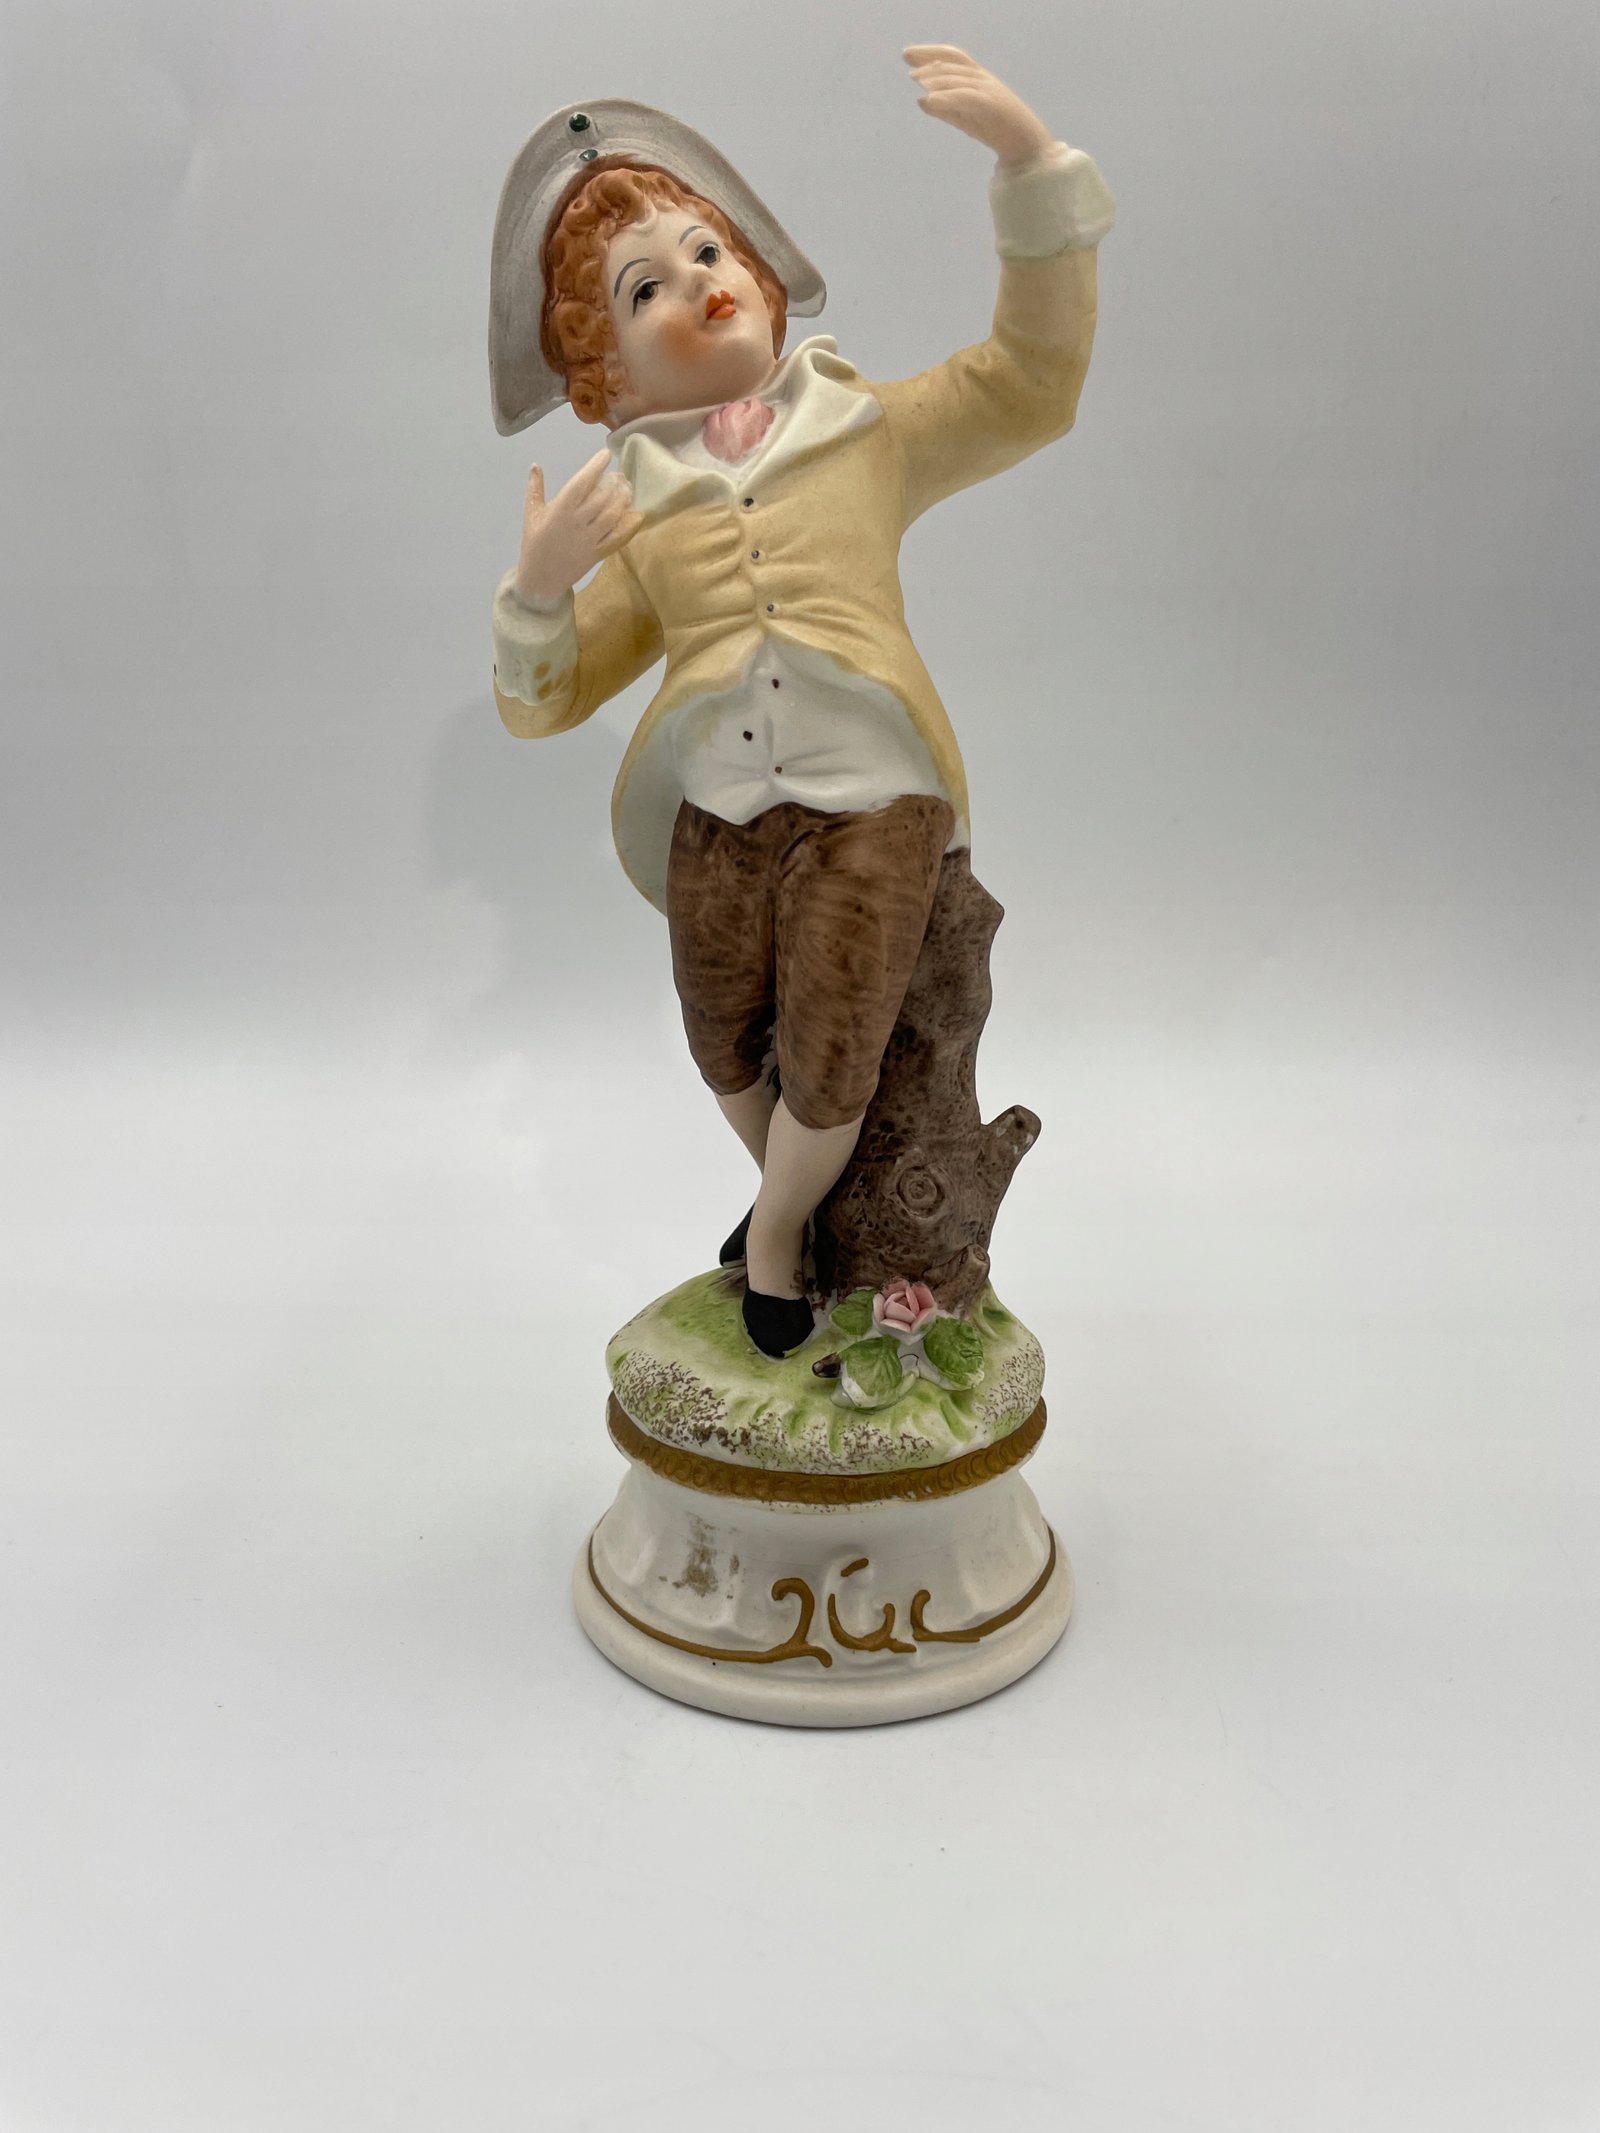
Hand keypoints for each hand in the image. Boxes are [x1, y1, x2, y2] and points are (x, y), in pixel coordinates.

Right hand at [513, 448, 643, 607]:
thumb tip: (535, 465)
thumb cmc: (534, 543)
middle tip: (619, 475)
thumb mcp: (530, 514)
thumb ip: (534, 488)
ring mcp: (589, 540)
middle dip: (613, 483)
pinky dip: (628, 525)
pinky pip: (617, 537)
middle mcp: (576, 523)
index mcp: (559, 511)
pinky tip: (635, 514)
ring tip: (627, 490)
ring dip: (623, 500)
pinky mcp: (598, 553)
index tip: (605, 454)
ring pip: (612, 515)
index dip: (595, 466)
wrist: (540, 579)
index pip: (581, 483)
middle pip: (601, 498)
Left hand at [902, 44, 1054, 170]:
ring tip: (916, 78)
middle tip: (906, 57)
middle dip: (929, 57)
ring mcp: (988, 90)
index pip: (953, 57)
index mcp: (978, 79)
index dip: (931, 52)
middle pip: (954, 61)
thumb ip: (945, 109)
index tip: (909, 54)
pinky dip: (946, 97)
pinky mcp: (990, 105)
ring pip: (958, 78)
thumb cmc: (996, 130)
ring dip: (935, 77)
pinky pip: (964, 97)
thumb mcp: (965, 118)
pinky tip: (929, 99)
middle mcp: (983, 79)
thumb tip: (921, 101)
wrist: (1025, 144)